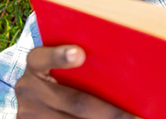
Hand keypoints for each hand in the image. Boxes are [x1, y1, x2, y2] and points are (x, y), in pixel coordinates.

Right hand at [15, 45, 136, 118]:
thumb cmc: (63, 74)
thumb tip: (127, 65)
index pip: (42, 57)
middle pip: (76, 101)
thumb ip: (83, 63)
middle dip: (111, 112)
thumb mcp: (63, 65)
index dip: (60, 56)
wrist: (36, 99)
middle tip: (138, 117)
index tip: (80, 54)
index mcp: (35, 63)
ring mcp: (28, 113)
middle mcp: (27, 88)